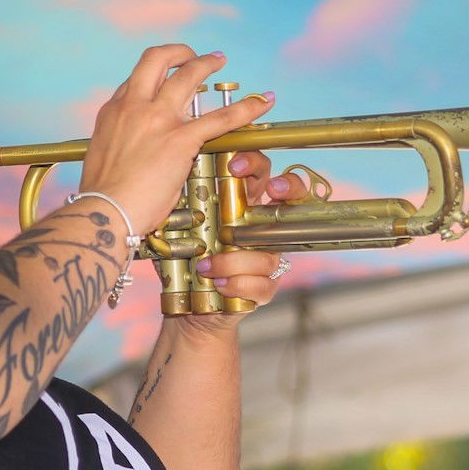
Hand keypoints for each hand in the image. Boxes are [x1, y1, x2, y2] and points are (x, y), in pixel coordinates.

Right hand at [80, 46, 275, 233]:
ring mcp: (158, 119)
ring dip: (207, 63)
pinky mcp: (181, 139)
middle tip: (192, 57)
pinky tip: (262, 102)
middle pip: (157, 60)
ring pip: (188, 75)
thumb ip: (118, 145)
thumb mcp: (100, 158)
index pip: (135, 81)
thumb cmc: (101, 197)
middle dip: (178, 53)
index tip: (163, 81)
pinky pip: (221, 117)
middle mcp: (134, 106)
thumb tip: (132, 153)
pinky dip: (246, 107)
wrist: (104, 211)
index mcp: (112, 112)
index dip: (152, 77)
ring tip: (219, 61)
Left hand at [191, 152, 310, 313]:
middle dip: (288, 188)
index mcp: (241, 209)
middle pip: (290, 201)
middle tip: (273, 188)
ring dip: (233, 261)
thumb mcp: (181, 228)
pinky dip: (237, 285)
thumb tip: (178, 175)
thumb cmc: (184, 260)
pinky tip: (218, 285)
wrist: (188, 305)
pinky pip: (262, 285)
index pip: (260, 175)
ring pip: (266, 254)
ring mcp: (266, 260)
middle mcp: (261, 231)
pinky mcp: (264, 289)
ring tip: (205, 267)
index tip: (236, 165)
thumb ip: (185, 203)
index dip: (255, 164)